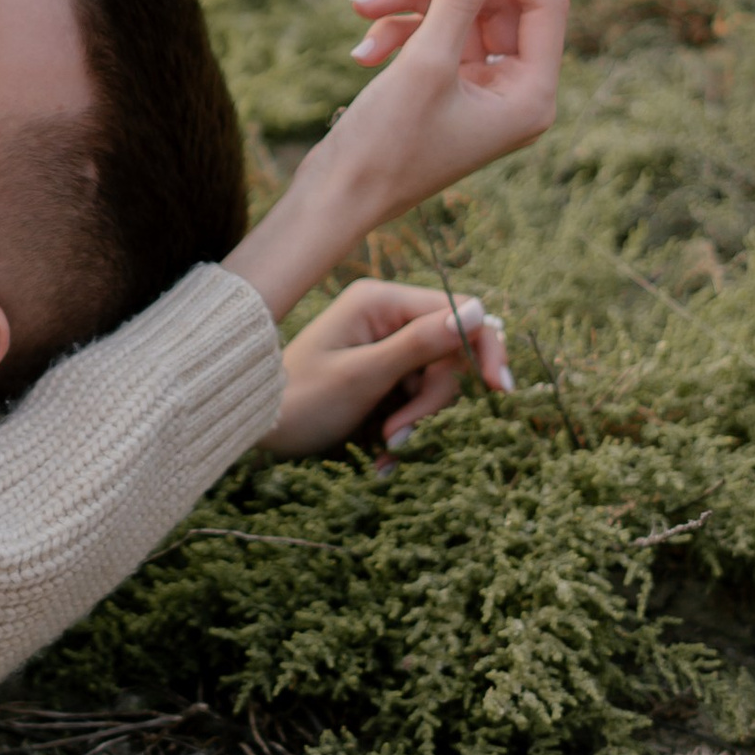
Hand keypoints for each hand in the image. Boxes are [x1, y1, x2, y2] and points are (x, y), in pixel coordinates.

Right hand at [225, 0, 566, 323]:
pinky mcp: (447, 90)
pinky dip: (398, 33)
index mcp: (532, 95)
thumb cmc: (385, 145)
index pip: (543, 2)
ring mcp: (480, 92)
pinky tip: (362, 50)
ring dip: (408, 5)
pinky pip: (434, 38)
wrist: (334, 200)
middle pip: (493, 3)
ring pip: (456, 16)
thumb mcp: (425, 60)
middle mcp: (515, 93)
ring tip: (360, 7)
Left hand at [264, 275, 511, 457]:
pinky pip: (416, 400)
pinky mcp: (383, 377)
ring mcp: (386, 347)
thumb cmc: (299, 398)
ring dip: (419, 420)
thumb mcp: (362, 375)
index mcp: (381, 301)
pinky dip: (408, 428)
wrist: (256, 429)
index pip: (459, 311)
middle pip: (450, 353)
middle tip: (401, 434)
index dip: (483, 348)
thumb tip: (477, 313)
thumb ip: (419, 344)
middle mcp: (387, 317)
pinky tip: (385, 453)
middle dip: (433, 400)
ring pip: (437, 382)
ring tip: (386, 447)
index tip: (498, 390)